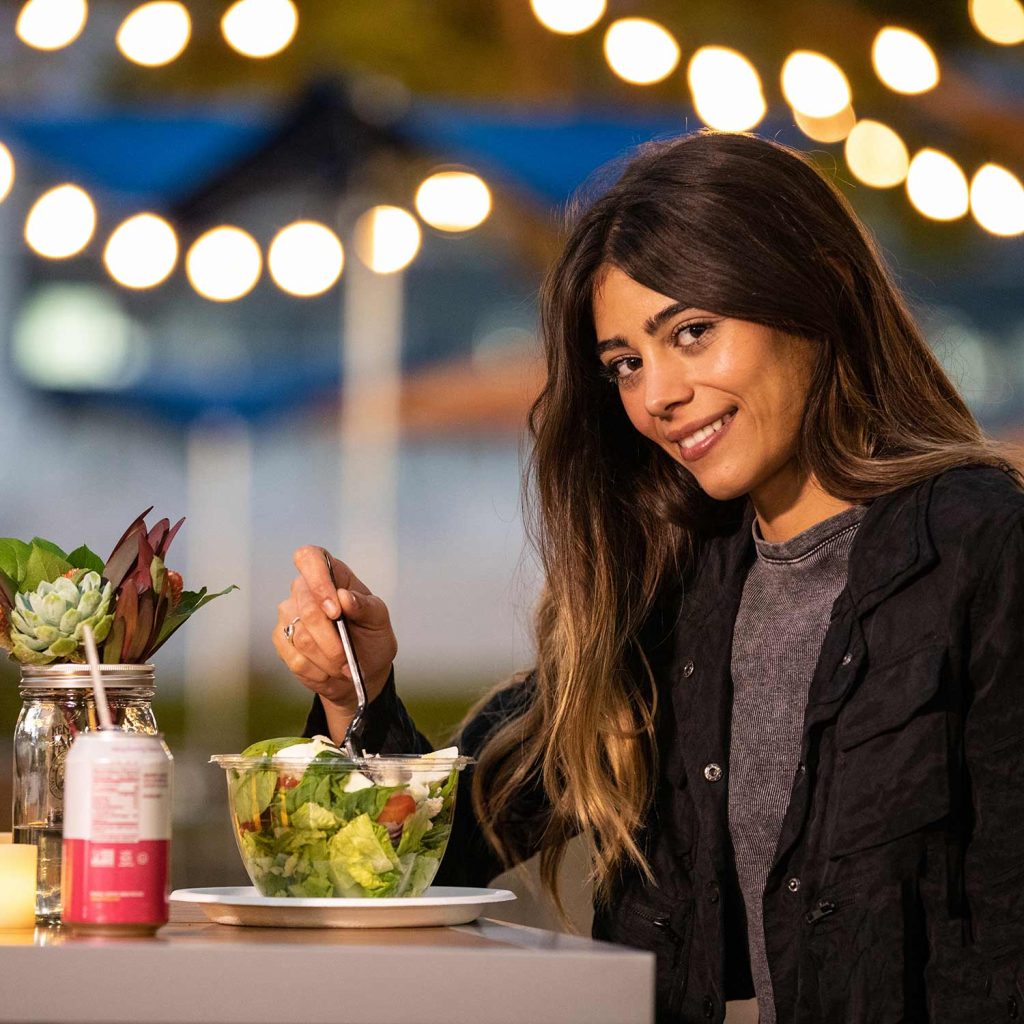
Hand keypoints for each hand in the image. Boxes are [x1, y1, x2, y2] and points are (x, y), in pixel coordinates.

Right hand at [273, 546, 396, 717]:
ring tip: (344, 668)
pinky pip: (295, 657)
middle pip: (307, 608)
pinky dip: (317, 671)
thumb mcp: (379, 620)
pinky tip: (329, 672)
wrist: (360, 670)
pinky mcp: (281, 639)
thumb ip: (365, 606)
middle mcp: (304, 589)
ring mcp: (288, 614)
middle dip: (332, 640)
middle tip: (348, 659)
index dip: (318, 581)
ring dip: (328, 659)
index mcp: (331, 574)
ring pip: (301, 637)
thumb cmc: (371, 637)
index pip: (309, 558)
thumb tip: (345, 597)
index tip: (335, 611)